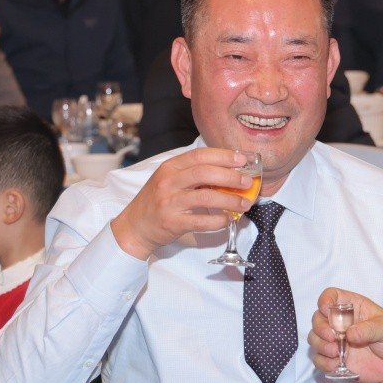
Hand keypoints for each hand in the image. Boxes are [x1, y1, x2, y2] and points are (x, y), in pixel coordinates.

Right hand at [110, 147, 251, 260]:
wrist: (134, 227)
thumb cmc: (156, 202)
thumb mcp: (169, 180)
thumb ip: (193, 174)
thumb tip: (228, 171)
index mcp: (170, 167)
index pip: (200, 155)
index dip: (224, 156)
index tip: (242, 160)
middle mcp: (168, 182)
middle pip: (205, 173)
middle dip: (231, 176)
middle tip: (247, 182)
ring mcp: (170, 202)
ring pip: (206, 196)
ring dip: (230, 199)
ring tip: (245, 203)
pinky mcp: (173, 222)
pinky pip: (202, 221)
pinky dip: (219, 220)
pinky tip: (228, 219)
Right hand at [308, 288, 382, 382]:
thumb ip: (370, 329)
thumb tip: (349, 334)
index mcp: (353, 307)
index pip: (332, 296)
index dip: (325, 300)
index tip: (327, 310)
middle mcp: (341, 323)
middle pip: (318, 318)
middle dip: (320, 328)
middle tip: (333, 338)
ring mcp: (337, 342)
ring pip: (314, 338)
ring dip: (320, 345)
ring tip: (336, 353)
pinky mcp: (336, 360)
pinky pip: (319, 360)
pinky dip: (323, 362)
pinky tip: (336, 365)